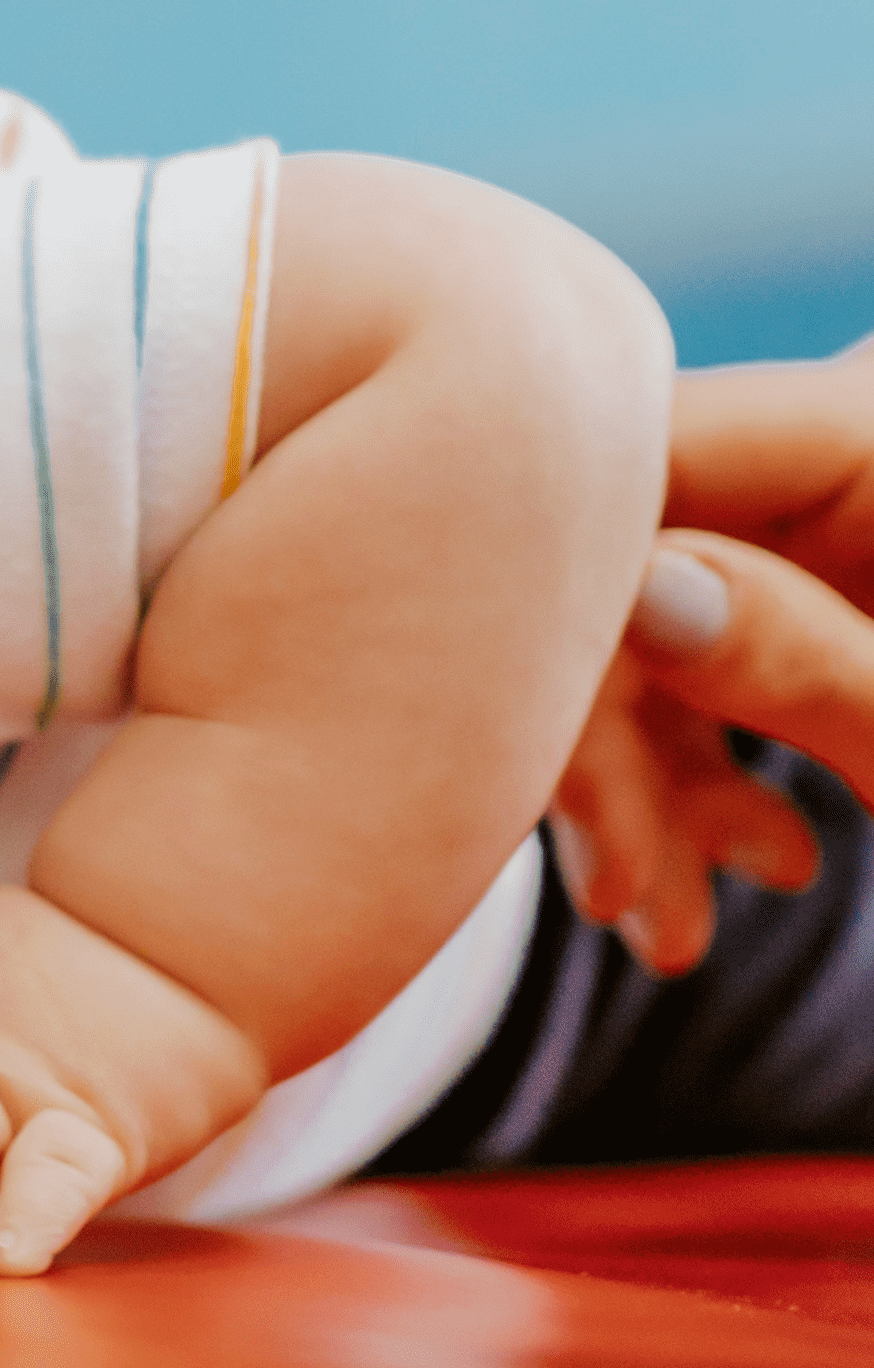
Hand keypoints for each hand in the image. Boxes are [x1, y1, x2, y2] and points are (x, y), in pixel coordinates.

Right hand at [540, 339, 873, 974]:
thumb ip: (812, 661)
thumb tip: (632, 592)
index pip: (666, 449)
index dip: (574, 592)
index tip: (527, 748)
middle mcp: (866, 438)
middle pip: (643, 535)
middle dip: (607, 722)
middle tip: (623, 898)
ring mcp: (851, 512)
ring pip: (660, 604)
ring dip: (644, 775)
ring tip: (667, 929)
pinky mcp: (839, 586)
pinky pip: (716, 642)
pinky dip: (700, 769)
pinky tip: (734, 875)